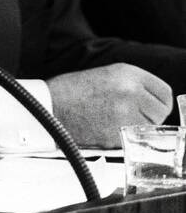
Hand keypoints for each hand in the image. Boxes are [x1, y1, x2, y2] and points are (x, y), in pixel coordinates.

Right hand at [46, 63, 171, 146]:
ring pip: (149, 127)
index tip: (151, 106)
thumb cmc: (69, 91)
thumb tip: (153, 101)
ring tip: (115, 121)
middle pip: (161, 111)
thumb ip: (133, 84)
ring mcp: (124, 113)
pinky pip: (132, 138)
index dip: (158, 101)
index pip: (164, 92)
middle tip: (130, 116)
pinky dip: (123, 137)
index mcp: (127, 74)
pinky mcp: (116, 133)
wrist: (46, 107)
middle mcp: (130, 91)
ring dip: (137, 127)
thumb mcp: (106, 75)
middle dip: (149, 116)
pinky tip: (106, 128)